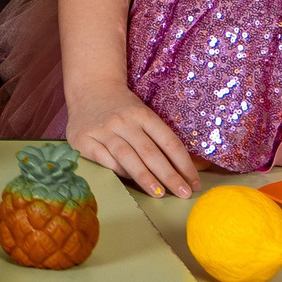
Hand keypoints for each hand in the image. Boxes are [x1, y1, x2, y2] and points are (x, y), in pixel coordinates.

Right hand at [66, 84, 197, 198]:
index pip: (168, 141)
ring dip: (145, 177)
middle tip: (183, 194)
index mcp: (142, 114)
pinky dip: (117, 171)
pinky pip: (104, 159)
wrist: (89, 88)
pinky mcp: (83, 139)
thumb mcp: (145, 115)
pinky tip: (129, 182)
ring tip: (159, 194)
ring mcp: (102, 129)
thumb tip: (199, 166)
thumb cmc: (123, 108)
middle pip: (150, 152)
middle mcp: (123, 121)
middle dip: (169, 175)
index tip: (194, 183)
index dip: (184, 164)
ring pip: (127, 157)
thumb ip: (164, 140)